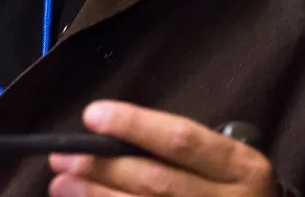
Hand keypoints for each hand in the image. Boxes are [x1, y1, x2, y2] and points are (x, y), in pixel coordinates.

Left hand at [48, 102, 275, 196]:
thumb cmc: (231, 191)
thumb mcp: (223, 164)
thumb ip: (176, 151)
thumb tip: (107, 138)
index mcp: (242, 168)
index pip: (180, 139)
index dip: (133, 125)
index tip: (92, 115)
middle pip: (155, 181)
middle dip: (102, 167)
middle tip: (63, 157)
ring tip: (62, 184)